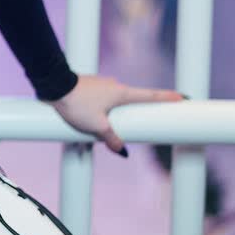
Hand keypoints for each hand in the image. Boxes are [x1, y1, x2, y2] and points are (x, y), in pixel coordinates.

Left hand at [50, 73, 183, 154]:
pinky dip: (99, 110)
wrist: (53, 84)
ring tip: (99, 128)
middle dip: (135, 114)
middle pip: (132, 102)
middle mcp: (115, 85)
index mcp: (122, 93)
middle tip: (143, 124)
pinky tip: (87, 118)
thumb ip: (111, 139)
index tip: (182, 97)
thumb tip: (121, 150)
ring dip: (112, 115)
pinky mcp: (90, 86)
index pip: (150, 96)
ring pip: (113, 103)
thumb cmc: (76, 103)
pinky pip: (100, 101)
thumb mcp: (96, 126)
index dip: (167, 98)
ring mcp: (102, 84)